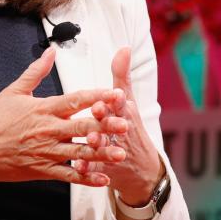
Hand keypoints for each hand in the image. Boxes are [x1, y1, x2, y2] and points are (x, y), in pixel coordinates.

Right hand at [0, 47, 129, 188]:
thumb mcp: (13, 91)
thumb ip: (36, 72)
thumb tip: (51, 51)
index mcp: (43, 109)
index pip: (76, 100)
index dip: (98, 97)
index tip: (116, 94)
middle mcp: (47, 130)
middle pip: (83, 127)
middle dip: (107, 125)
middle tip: (126, 124)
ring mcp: (45, 152)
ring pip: (80, 153)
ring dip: (102, 153)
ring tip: (121, 153)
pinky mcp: (42, 170)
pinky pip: (68, 175)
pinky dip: (86, 178)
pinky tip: (102, 179)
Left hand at [74, 47, 163, 204]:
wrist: (141, 171)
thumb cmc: (130, 128)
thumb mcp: (128, 102)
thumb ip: (122, 75)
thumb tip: (123, 48)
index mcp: (124, 113)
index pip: (121, 103)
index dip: (115, 98)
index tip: (111, 92)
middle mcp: (120, 131)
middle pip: (113, 124)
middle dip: (106, 118)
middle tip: (98, 112)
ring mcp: (114, 151)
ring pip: (105, 146)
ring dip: (98, 142)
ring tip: (89, 139)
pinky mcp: (105, 168)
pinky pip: (95, 168)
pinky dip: (88, 168)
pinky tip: (79, 166)